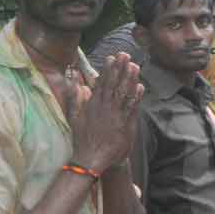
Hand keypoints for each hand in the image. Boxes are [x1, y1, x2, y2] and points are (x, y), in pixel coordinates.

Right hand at [69, 53, 143, 175]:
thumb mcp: (73, 116)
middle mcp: (105, 107)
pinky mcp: (126, 124)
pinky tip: (141, 86)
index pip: (102, 83)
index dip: (108, 69)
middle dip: (120, 68)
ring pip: (125, 94)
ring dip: (130, 79)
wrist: (91, 158)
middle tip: (125, 54)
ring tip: (135, 65)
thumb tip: (76, 82)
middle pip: (114, 84)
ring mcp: (116, 115)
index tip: (112, 57)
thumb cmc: (83, 138)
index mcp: (93, 104)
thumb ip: (75, 98)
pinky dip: (137, 97)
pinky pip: (132, 108)